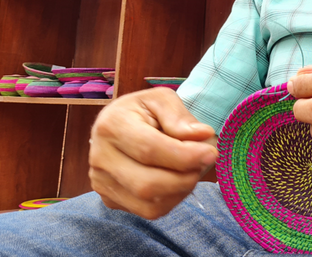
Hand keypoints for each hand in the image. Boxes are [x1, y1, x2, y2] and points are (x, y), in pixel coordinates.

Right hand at [89, 88, 217, 218]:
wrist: (122, 125)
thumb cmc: (146, 111)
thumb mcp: (163, 100)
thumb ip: (181, 117)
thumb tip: (203, 134)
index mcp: (111, 126)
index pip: (150, 149)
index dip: (185, 156)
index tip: (211, 154)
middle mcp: (100, 157)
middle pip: (147, 184)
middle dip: (185, 178)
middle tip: (204, 163)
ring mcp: (101, 182)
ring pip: (149, 204)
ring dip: (181, 190)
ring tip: (192, 169)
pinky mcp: (110, 200)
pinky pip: (148, 211)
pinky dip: (172, 199)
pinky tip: (178, 180)